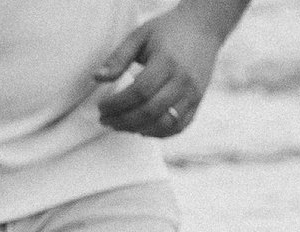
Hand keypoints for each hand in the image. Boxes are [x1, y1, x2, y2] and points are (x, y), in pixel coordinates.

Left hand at [95, 3, 228, 138]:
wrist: (202, 29)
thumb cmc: (167, 31)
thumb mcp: (139, 36)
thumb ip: (118, 58)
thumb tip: (97, 78)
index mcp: (166, 62)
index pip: (139, 91)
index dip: (118, 104)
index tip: (101, 107)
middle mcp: (182, 81)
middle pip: (151, 111)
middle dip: (124, 121)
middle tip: (105, 120)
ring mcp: (192, 95)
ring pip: (165, 124)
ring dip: (139, 130)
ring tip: (120, 126)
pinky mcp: (197, 103)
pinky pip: (178, 127)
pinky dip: (159, 134)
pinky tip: (141, 130)